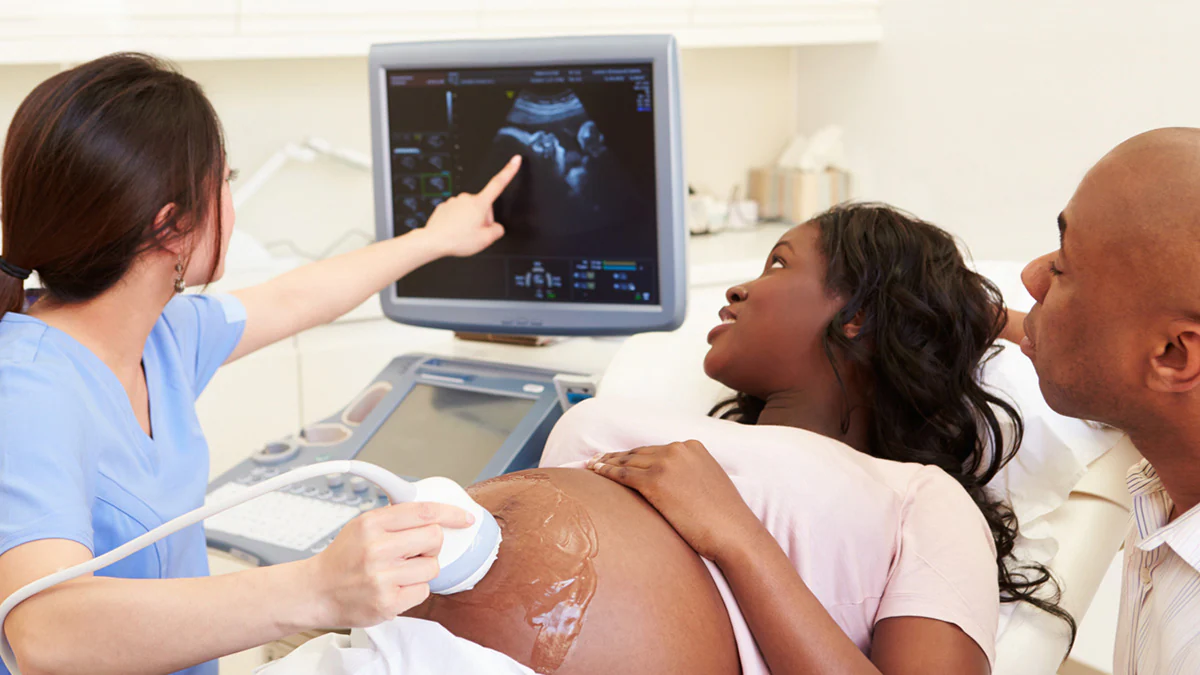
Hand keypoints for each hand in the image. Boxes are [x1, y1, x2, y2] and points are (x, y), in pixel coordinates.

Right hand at [304, 501, 473, 626]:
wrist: (316, 591)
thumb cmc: (343, 558)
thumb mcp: (362, 525)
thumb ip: (394, 517)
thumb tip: (433, 512)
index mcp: (372, 524)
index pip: (423, 511)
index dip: (450, 513)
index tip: (464, 518)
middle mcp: (377, 549)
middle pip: (434, 538)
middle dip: (431, 544)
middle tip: (415, 551)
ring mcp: (382, 578)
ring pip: (432, 567)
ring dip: (422, 569)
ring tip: (400, 571)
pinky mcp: (388, 603)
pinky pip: (424, 591)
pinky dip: (414, 590)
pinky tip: (395, 587)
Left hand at [421, 155, 521, 256]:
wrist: (434, 241)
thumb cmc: (457, 239)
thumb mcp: (486, 240)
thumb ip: (498, 231)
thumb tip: (496, 228)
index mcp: (480, 203)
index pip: (499, 183)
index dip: (509, 170)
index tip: (515, 160)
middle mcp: (467, 198)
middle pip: (483, 206)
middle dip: (482, 218)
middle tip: (476, 232)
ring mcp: (454, 201)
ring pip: (469, 210)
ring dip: (470, 220)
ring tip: (463, 234)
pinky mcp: (445, 206)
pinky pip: (457, 213)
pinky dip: (458, 222)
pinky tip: (455, 231)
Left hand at [588, 440, 760, 561]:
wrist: (734, 533)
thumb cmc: (724, 518)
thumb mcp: (709, 484)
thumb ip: (690, 475)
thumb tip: (673, 484)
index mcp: (693, 447)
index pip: (656, 449)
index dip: (635, 454)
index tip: (619, 456)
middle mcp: (679, 449)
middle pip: (639, 452)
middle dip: (616, 456)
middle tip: (597, 459)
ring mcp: (666, 464)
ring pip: (628, 461)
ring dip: (606, 462)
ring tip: (591, 465)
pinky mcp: (655, 482)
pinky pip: (623, 475)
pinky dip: (606, 472)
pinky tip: (595, 472)